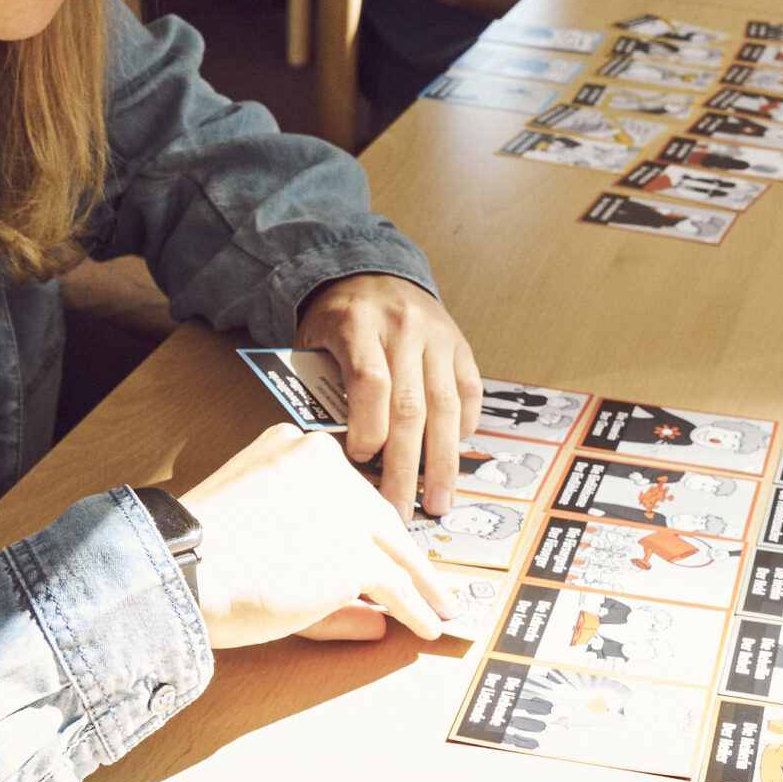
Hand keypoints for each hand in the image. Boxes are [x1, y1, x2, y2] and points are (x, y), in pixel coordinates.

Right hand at [176, 425, 453, 648]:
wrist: (180, 568)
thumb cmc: (198, 556)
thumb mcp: (260, 541)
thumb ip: (311, 560)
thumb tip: (370, 606)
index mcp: (295, 448)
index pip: (345, 487)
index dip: (363, 523)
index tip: (381, 546)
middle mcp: (327, 466)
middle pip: (377, 513)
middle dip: (402, 551)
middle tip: (424, 576)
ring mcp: (344, 507)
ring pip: (394, 547)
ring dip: (420, 582)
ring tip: (438, 605)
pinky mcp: (353, 551)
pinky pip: (394, 584)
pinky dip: (415, 608)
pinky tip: (425, 623)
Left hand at [294, 273, 480, 519]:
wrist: (372, 271)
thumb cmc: (336, 320)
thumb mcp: (314, 343)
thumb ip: (325, 388)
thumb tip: (340, 452)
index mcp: (358, 324)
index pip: (370, 382)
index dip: (368, 428)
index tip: (360, 461)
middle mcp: (403, 328)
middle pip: (410, 405)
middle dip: (407, 466)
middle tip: (401, 510)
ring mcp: (437, 336)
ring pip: (445, 405)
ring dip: (443, 460)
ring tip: (441, 500)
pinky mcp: (460, 345)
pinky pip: (468, 392)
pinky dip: (463, 426)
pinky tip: (454, 453)